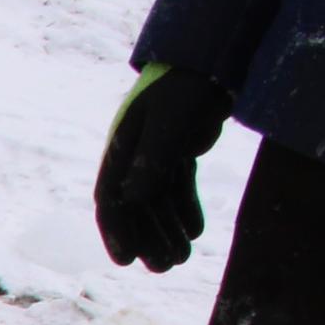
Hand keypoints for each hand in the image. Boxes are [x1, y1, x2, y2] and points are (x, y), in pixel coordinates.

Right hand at [94, 64, 233, 271]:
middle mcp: (134, 154)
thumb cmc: (187, 86)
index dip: (116, 231)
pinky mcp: (181, 148)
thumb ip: (151, 160)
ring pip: (158, 200)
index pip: (112, 198)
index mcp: (121, 148)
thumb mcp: (169, 123)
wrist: (213, 56)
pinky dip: (186, 209)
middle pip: (136, 206)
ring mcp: (157, 151)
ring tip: (183, 258)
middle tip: (163, 268)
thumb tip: (134, 200)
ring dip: (168, 230)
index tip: (124, 260)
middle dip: (148, 239)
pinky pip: (179, 186)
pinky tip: (196, 232)